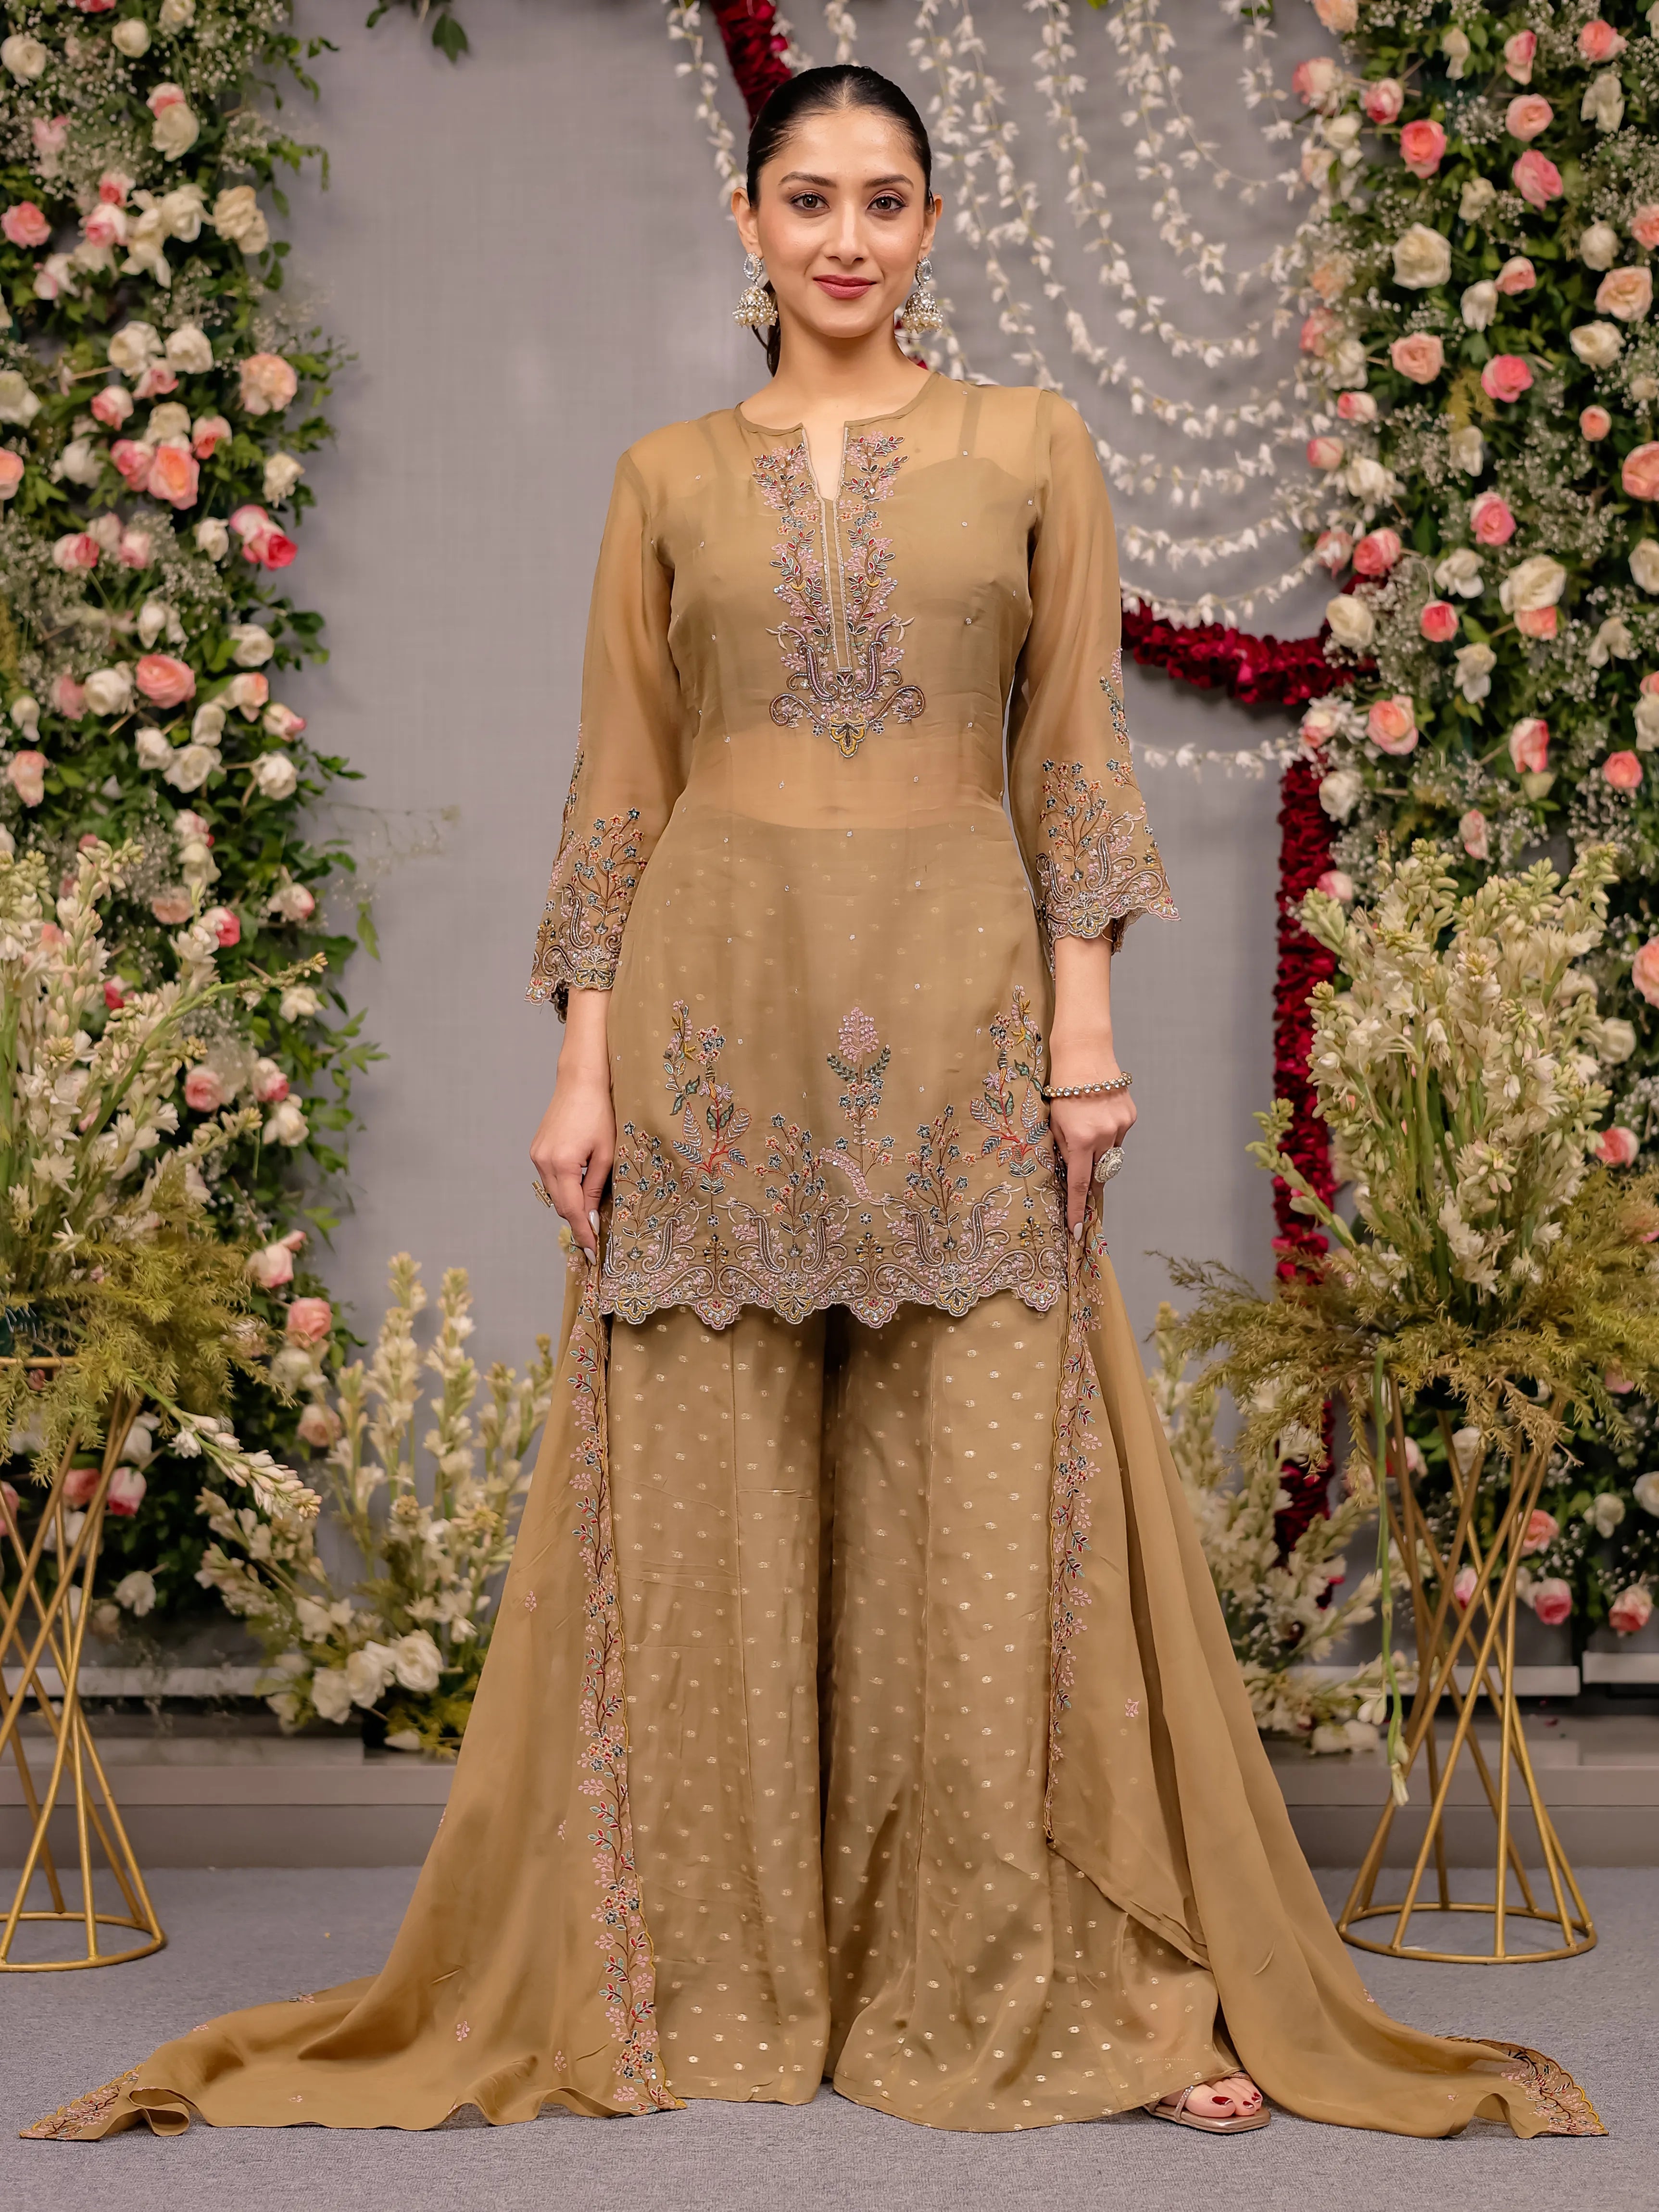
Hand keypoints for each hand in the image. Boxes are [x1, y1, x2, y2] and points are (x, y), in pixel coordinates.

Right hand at [529, 989, 613, 1260]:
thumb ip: (596, 1187)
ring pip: (554, 1193)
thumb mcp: (606, 1153)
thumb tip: (589, 1216)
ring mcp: (537, 1155)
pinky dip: (564, 1188)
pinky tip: (579, 1190)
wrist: (581, 1081)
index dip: (582, 1232)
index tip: (592, 1253)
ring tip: (590, 1217)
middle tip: (594, 1241)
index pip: (571, 1209)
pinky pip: (551, 1179)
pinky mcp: (537, 1149)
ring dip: (571, 1204)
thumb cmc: (601, 1112)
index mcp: (561, 1164)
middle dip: (577, 1222)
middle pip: (560, 1204)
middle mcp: (543, 1161)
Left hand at [1049, 935, 1133, 1239]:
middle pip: (1099, 1171)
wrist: (1084, 1052)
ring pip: (1111, 1154)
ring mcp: (1121, 1125)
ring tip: (1087, 1125)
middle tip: (1081, 1165)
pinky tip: (1099, 1113)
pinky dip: (1109, 1132)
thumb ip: (1063, 1148)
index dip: (1077, 1207)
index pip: (1080, 1183)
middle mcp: (1104, 1135)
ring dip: (1099, 1150)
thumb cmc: (1060, 1086)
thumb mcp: (1053, 1121)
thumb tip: (1072, 1170)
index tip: (1076, 1229)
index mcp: (1080, 1139)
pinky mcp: (1130, 1114)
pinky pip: (1119, 1135)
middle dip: (1090, 1174)